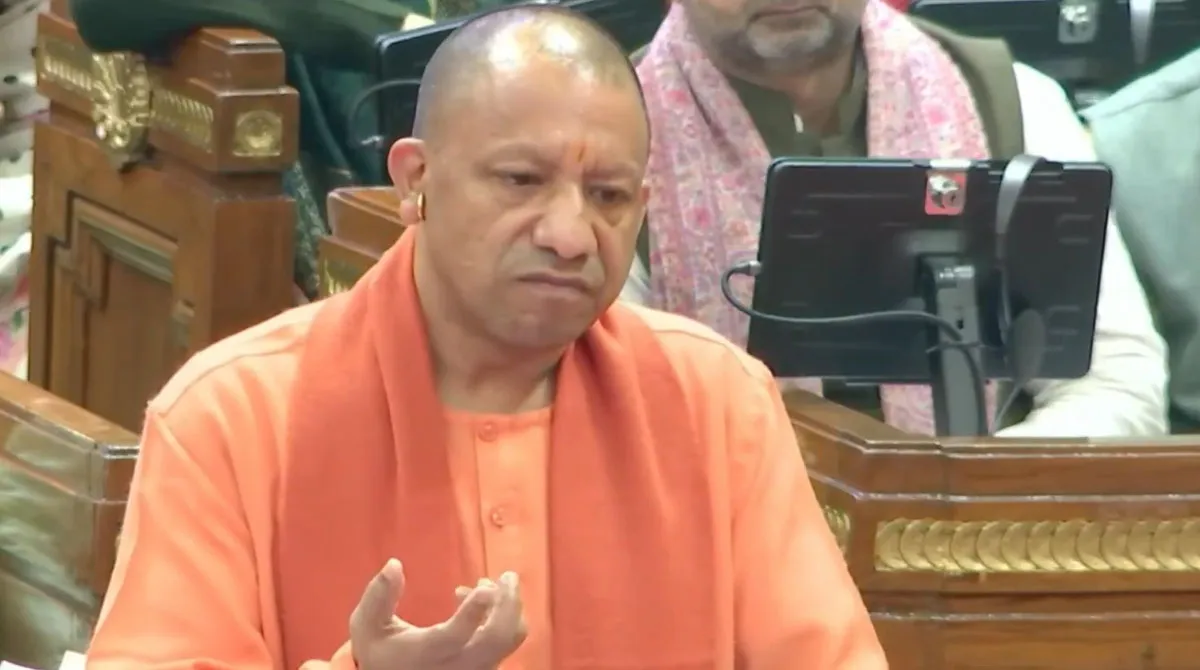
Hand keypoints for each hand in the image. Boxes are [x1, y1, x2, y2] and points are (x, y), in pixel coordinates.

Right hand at [348, 559, 526, 669]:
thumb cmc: (381, 650)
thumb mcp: (367, 625)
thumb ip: (378, 596)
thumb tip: (394, 565)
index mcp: (426, 654)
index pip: (454, 636)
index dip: (472, 613)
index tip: (484, 589)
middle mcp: (456, 666)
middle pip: (496, 639)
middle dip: (508, 604)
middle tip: (508, 576)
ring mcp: (474, 669)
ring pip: (507, 640)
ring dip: (507, 607)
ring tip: (486, 586)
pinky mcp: (485, 667)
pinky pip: (505, 643)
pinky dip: (503, 617)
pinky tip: (481, 601)